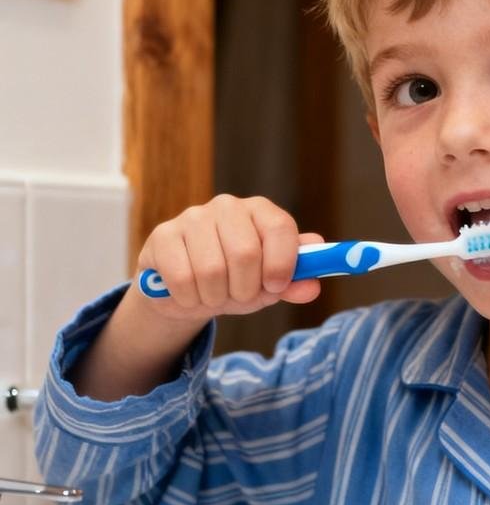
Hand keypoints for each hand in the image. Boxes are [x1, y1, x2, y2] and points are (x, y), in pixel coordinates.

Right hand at [133, 194, 324, 323]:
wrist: (187, 290)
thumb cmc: (236, 280)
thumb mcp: (269, 284)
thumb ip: (294, 283)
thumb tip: (312, 286)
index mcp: (260, 211)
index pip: (280, 227)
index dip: (282, 263)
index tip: (276, 286)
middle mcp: (227, 206)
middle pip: (245, 252)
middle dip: (246, 288)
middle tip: (240, 296)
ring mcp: (192, 217)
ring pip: (212, 270)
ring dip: (217, 297)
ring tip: (215, 294)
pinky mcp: (162, 236)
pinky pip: (182, 278)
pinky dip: (190, 298)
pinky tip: (190, 293)